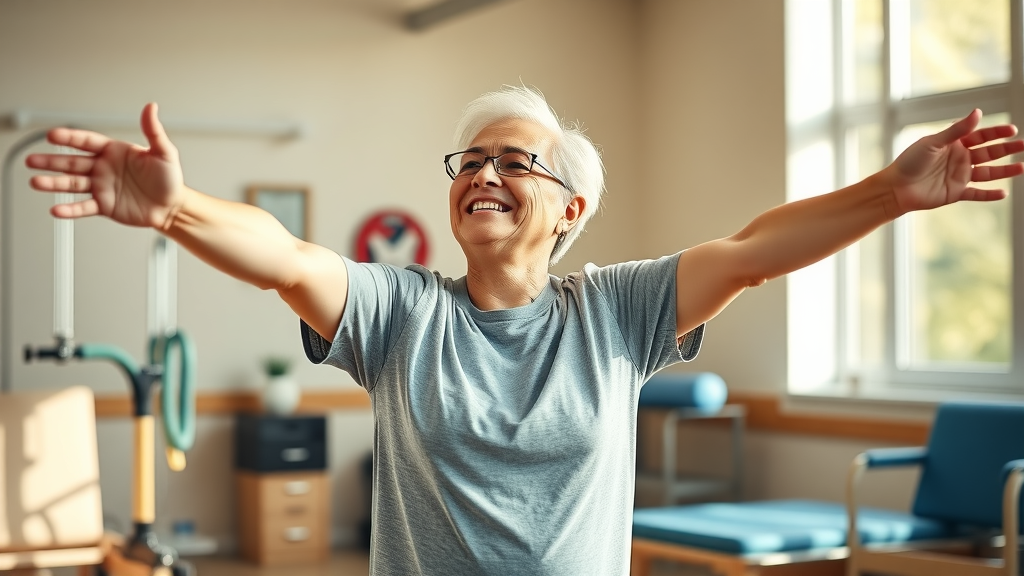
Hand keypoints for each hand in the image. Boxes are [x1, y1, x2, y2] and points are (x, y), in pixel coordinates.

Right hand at [25, 103, 185, 229]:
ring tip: (36, 182)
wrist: (172, 207)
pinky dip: (70, 209)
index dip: (70, 139)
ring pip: (72, 184)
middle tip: (32, 160)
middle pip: (72, 162)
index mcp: (114, 152)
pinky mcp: (104, 205)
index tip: (53, 135)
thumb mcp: (164, 152)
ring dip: (53, 183)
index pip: (87, 142)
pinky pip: (83, 207)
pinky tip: (56, 209)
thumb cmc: (170, 179)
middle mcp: (103, 168)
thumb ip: (154, 131)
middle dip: (51, 161)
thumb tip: (151, 107)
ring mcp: (101, 187)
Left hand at [885, 109, 1023, 214]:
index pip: (980, 136)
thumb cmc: (909, 162)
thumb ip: (957, 130)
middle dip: (1006, 148)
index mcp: (953, 144)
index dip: (996, 132)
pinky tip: (1003, 193)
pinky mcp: (955, 193)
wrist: (896, 188)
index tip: (1012, 129)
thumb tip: (978, 112)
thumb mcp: (933, 143)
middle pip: (988, 153)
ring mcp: (959, 176)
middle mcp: (959, 159)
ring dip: (1004, 171)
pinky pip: (976, 194)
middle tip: (1023, 145)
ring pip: (987, 173)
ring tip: (1021, 167)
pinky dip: (989, 195)